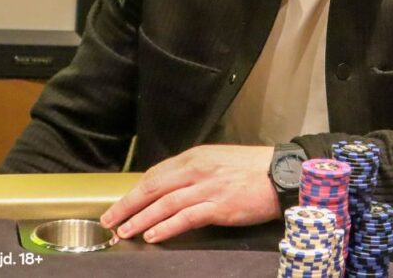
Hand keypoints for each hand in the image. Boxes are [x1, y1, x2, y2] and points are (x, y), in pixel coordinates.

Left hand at [100, 144, 278, 242]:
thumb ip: (193, 171)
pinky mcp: (220, 206)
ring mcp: (208, 188)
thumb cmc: (252, 168)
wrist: (282, 174)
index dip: (134, 191)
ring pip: (164, 204)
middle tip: (110, 220)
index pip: (156, 174)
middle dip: (128, 205)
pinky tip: (153, 236)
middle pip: (153, 188)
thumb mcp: (217, 160)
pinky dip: (166, 227)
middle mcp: (197, 170)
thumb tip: (169, 188)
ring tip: (125, 231)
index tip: (119, 205)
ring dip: (141, 220)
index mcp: (195, 156)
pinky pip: (186, 218)